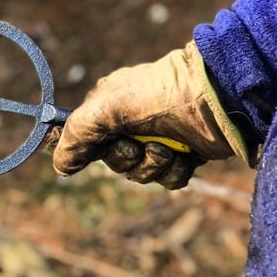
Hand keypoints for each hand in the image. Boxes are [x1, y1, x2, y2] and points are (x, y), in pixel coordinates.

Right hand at [52, 40, 247, 188]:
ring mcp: (159, 139)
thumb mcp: (109, 108)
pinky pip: (167, 180)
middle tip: (139, 145)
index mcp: (110, 107)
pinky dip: (175, 173)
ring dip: (153, 167)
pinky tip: (186, 156)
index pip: (86, 138)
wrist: (217, 98)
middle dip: (127, 160)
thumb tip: (59, 166)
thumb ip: (77, 134)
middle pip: (114, 163)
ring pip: (140, 174)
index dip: (89, 149)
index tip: (97, 149)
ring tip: (168, 149)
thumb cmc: (160, 96)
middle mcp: (132, 124)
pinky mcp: (184, 154)